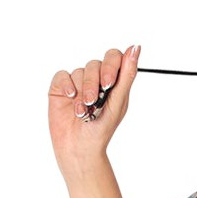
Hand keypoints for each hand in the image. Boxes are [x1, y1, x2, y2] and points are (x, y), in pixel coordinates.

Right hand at [48, 44, 138, 179]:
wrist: (79, 149)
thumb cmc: (100, 130)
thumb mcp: (118, 102)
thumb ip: (126, 75)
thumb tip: (135, 48)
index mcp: (113, 82)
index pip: (114, 58)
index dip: (111, 65)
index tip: (108, 82)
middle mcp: (95, 80)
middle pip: (95, 64)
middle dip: (94, 83)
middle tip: (93, 101)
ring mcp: (78, 83)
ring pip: (79, 71)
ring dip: (82, 91)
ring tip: (82, 112)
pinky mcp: (61, 88)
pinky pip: (62, 75)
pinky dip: (66, 86)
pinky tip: (70, 99)